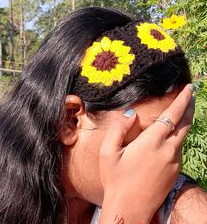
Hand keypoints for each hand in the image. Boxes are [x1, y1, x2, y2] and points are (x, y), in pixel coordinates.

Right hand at [99, 84, 194, 223]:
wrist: (130, 208)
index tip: (188, 89)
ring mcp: (174, 162)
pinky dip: (177, 137)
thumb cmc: (116, 179)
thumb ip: (118, 128)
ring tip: (178, 113)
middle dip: (189, 107)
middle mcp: (168, 151)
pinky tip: (168, 137)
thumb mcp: (108, 151)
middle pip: (185, 124)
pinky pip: (178, 149)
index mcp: (152, 142)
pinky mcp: (175, 172)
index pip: (173, 115)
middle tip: (190, 95)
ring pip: (182, 137)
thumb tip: (131, 114)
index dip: (182, 100)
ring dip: (183, 122)